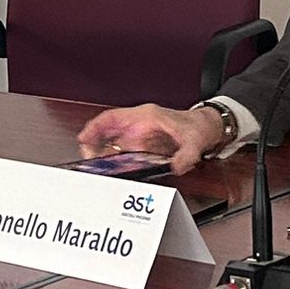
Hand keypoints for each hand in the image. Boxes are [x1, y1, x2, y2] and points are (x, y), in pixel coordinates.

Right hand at [76, 103, 221, 176]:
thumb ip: (186, 155)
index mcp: (146, 117)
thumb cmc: (196, 127)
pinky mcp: (141, 146)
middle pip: (106, 131)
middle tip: (86, 159)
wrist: (205, 128)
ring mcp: (138, 135)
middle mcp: (138, 125)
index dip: (95, 127)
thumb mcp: (195, 141)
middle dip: (92, 143)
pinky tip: (109, 171)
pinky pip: (121, 152)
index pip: (113, 117)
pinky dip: (112, 161)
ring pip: (111, 142)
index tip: (84, 137)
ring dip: (100, 154)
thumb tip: (175, 167)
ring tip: (93, 168)